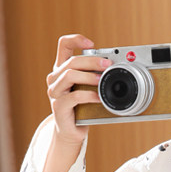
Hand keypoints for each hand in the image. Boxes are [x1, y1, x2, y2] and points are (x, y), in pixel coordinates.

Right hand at [42, 34, 109, 171]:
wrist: (71, 131)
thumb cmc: (82, 108)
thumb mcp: (88, 88)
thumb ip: (95, 76)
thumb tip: (116, 67)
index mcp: (62, 69)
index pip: (64, 45)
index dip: (76, 40)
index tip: (91, 43)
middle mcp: (55, 78)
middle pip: (71, 61)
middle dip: (92, 61)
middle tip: (108, 64)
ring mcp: (55, 92)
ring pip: (69, 75)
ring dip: (89, 76)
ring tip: (102, 80)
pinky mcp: (59, 106)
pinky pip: (74, 97)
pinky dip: (88, 95)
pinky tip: (98, 98)